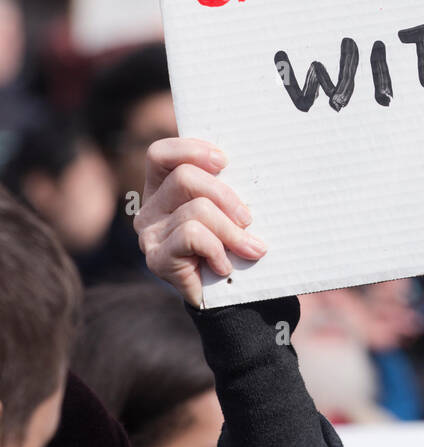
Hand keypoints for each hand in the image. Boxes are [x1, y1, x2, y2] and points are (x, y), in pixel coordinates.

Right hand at [134, 138, 267, 305]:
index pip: (160, 154)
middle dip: (225, 195)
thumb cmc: (234, 243)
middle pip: (183, 178)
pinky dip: (217, 249)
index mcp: (163, 187)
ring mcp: (150, 235)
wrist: (231, 297)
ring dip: (231, 231)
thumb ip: (226, 185)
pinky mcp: (156, 259)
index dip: (190, 150)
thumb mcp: (230, 207)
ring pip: (195, 210)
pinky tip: (225, 265)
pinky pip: (192, 237)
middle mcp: (150, 208)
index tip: (224, 161)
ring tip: (249, 248)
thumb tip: (249, 168)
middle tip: (248, 218)